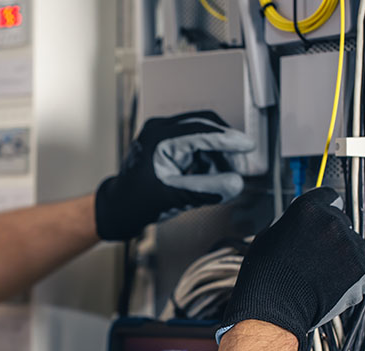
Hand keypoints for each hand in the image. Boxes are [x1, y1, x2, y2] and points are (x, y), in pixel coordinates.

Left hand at [95, 111, 254, 239]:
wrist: (117, 208)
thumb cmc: (134, 202)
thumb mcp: (173, 197)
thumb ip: (205, 190)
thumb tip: (234, 183)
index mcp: (158, 137)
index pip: (201, 131)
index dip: (227, 139)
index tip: (246, 146)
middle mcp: (160, 129)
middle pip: (204, 127)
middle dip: (224, 148)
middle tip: (239, 167)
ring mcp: (163, 135)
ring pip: (202, 137)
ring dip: (216, 156)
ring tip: (222, 179)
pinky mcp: (167, 144)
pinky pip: (195, 146)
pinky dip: (206, 161)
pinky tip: (209, 178)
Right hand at [217, 187, 364, 347]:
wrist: (274, 305)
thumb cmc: (265, 275)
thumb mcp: (268, 235)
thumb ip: (291, 223)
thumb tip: (299, 222)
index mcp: (308, 209)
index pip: (329, 195)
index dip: (325, 208)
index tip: (324, 217)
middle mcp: (332, 222)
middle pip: (342, 222)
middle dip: (332, 236)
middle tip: (317, 255)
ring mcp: (349, 245)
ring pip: (354, 246)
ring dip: (344, 257)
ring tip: (322, 275)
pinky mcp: (361, 268)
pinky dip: (355, 278)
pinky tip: (333, 285)